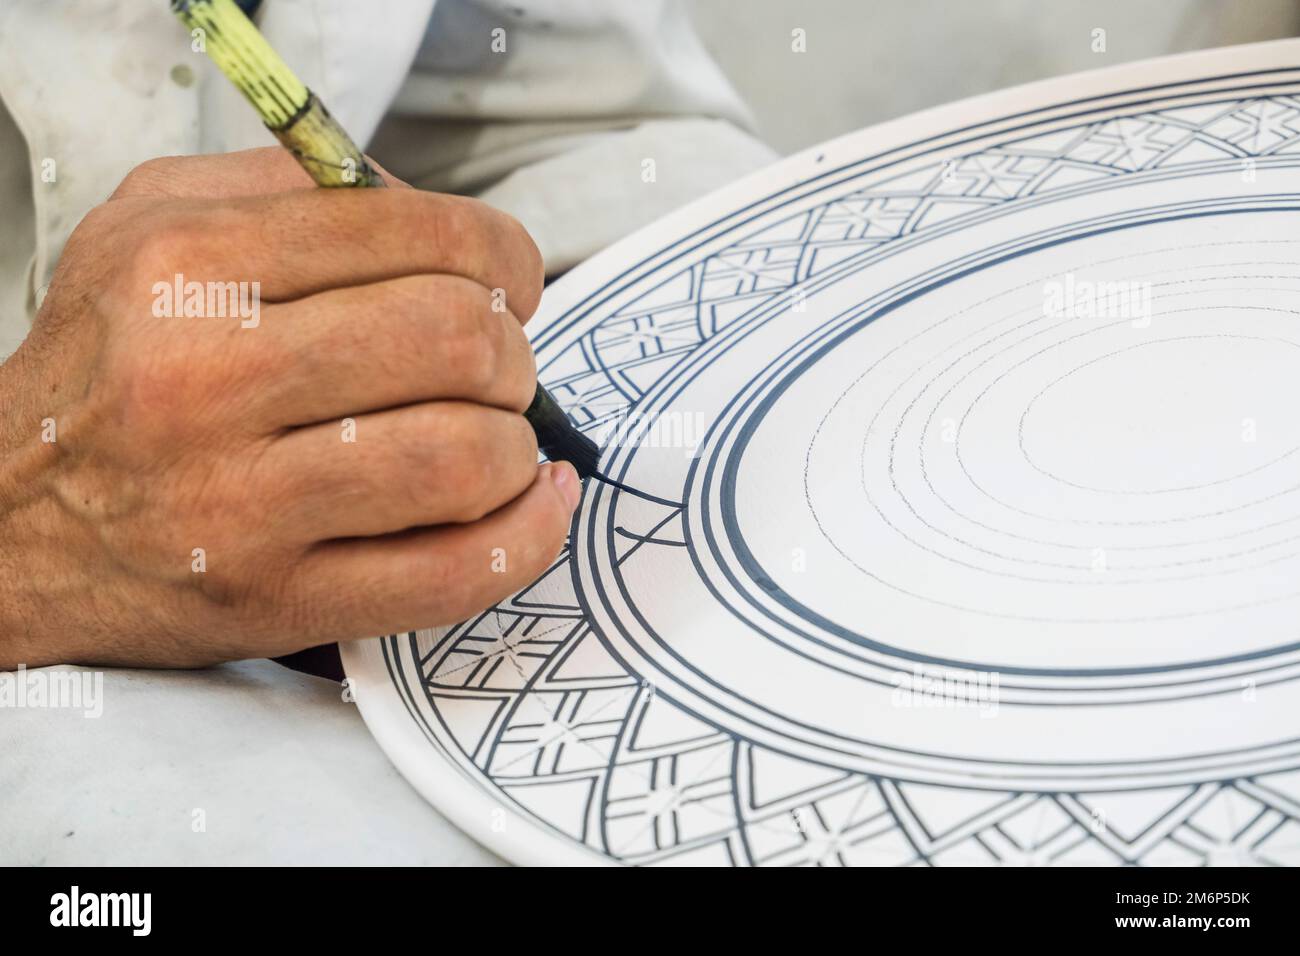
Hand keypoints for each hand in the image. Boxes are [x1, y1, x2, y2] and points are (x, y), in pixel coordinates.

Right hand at [0, 148, 578, 667]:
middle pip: (457, 342)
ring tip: (497, 441)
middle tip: (496, 370)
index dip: (504, 256)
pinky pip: (453, 574)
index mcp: (187, 266)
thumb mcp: (151, 229)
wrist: (6, 526)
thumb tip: (433, 213)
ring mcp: (241, 504)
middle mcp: (206, 380)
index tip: (510, 284)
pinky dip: (525, 538)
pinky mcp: (277, 598)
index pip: (419, 235)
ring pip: (465, 457)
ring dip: (516, 446)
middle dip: (513, 353)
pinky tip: (532, 505)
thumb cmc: (106, 372)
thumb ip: (292, 189)